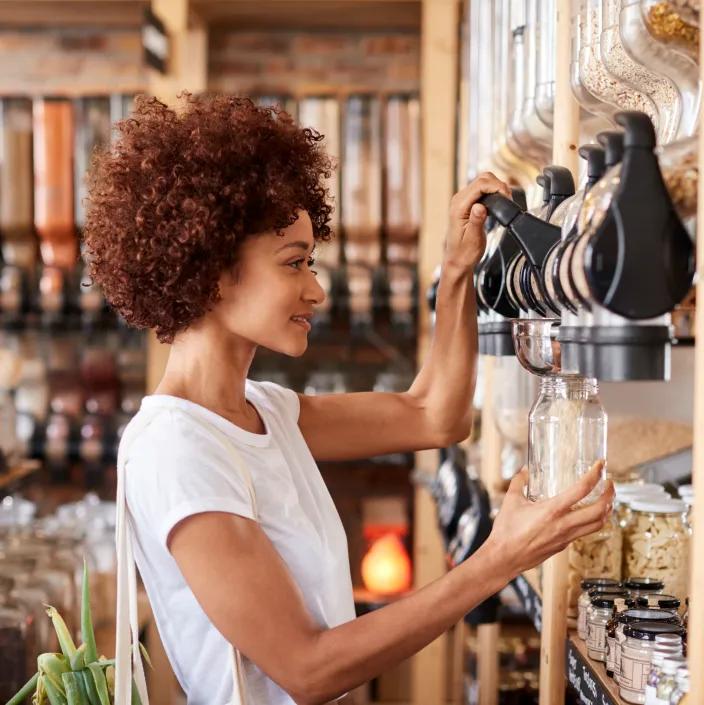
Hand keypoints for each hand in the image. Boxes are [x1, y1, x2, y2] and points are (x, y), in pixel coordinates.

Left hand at [445, 172, 511, 271]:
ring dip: (497, 188)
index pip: (479, 185)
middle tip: (508, 201)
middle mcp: (459, 200)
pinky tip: (499, 204)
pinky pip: (483, 190)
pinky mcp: (469, 203)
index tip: (507, 197)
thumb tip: (479, 206)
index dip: (496, 187)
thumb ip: (476, 221)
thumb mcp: (473, 239)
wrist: (459, 259)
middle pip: (482, 179)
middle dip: (498, 186)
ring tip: (505, 202)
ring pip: (484, 182)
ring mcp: (463, 200)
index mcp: (458, 207)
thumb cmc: (465, 252)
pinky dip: (494, 192)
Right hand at [485, 460, 613, 577]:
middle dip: (610, 494)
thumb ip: (519, 482)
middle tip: (610, 483)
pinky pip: (586, 532)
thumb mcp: (510, 501)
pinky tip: (589, 514)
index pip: (582, 489)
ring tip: (606, 499)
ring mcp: (566, 537)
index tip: (600, 465)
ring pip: (598, 524)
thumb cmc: (506, 530)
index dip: (595, 475)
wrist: (505, 557)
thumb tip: (525, 470)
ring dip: (607, 510)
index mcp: (552, 510)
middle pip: (599, 510)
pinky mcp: (564, 545)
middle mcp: (564, 524)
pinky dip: (594, 521)